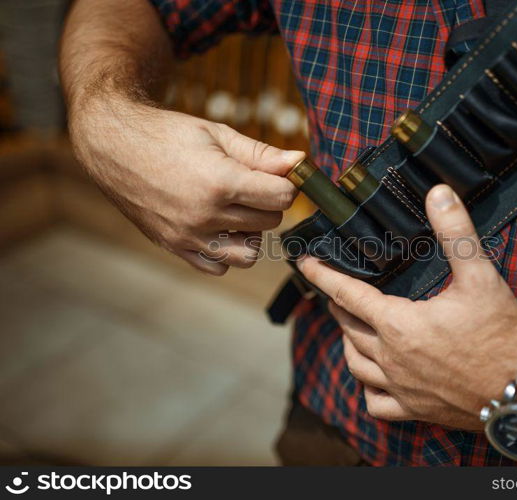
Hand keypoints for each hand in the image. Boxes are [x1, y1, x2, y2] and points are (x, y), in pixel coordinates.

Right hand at [68, 94, 303, 274]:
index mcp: (220, 182)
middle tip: (250, 185)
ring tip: (236, 211)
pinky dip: (225, 252)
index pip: (282, 199)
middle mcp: (204, 215)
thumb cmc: (167, 134)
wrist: (113, 145)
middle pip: (269, 223)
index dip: (285, 184)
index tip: (275, 175)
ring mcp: (188, 236)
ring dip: (250, 234)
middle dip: (267, 203)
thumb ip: (261, 153)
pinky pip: (218, 267)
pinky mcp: (174, 247)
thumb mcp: (217, 134)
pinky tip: (217, 227)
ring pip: (248, 254)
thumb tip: (301, 163)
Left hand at [297, 184, 516, 428]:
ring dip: (348, 342)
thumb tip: (439, 194)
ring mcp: (400, 387)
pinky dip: (367, 389)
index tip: (304, 262)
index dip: (322, 274)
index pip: (347, 293)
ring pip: (355, 364)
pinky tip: (374, 378)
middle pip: (348, 327)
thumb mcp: (480, 276)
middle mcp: (390, 357)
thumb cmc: (501, 335)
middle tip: (338, 291)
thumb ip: (456, 232)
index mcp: (398, 324)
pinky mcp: (414, 410)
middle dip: (338, 305)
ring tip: (351, 328)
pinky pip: (375, 403)